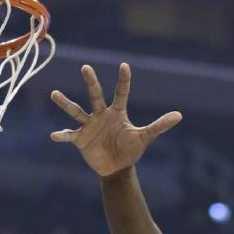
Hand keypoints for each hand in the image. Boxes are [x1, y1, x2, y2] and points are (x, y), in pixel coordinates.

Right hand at [51, 63, 181, 176]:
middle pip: (95, 95)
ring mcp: (89, 125)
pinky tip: (54, 135)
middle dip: (91, 82)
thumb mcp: (145, 137)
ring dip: (65, 103)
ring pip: (76, 111)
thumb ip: (159, 125)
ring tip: (55, 94)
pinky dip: (62, 135)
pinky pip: (69, 135)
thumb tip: (179, 115)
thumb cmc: (130, 150)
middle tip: (86, 67)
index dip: (124, 80)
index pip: (121, 93)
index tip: (124, 66)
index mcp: (117, 112)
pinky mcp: (81, 139)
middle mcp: (101, 114)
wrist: (117, 168)